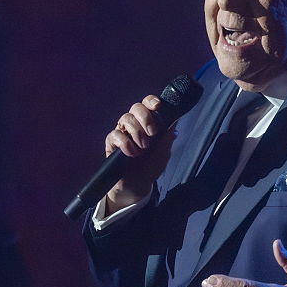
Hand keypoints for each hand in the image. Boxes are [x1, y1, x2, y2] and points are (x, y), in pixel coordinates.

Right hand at [104, 94, 176, 209]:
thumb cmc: (150, 167)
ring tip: (143, 147)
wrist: (137, 185)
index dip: (151, 101)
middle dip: (145, 117)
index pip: (147, 104)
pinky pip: (115, 134)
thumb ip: (167, 139)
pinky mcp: (112, 143)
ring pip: (125, 118)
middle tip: (152, 133)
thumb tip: (174, 124)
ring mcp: (122, 132)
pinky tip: (131, 153)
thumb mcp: (163, 154)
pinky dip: (125, 143)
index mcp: (147, 123)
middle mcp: (134, 125)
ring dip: (136, 131)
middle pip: (135, 107)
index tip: (158, 106)